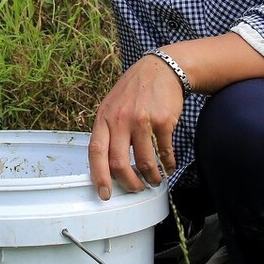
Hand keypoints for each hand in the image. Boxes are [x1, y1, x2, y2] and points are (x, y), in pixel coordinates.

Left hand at [88, 54, 181, 199]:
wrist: (161, 69)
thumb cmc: (134, 91)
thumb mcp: (112, 106)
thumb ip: (108, 131)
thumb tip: (107, 165)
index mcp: (104, 118)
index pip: (96, 152)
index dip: (99, 176)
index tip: (104, 193)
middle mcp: (120, 119)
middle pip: (118, 162)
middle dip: (128, 183)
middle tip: (136, 189)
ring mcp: (141, 120)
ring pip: (144, 161)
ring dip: (151, 176)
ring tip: (154, 179)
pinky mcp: (163, 121)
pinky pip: (164, 151)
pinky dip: (167, 163)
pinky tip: (168, 166)